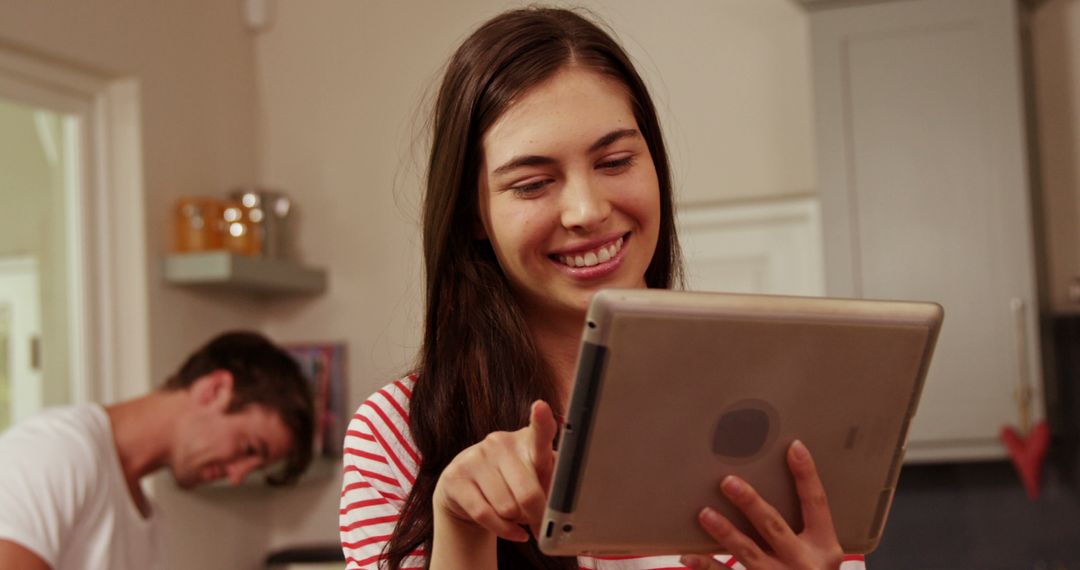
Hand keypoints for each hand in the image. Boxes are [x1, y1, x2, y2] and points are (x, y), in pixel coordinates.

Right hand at [433, 400, 557, 541]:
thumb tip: (558, 511)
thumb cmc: (514, 484)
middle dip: (538, 516)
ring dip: (518, 522)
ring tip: (518, 516)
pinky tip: (513, 531)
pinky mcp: (456, 477)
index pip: (539, 431)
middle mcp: (500, 442)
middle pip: (528, 493)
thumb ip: (552, 486)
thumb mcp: (536, 479)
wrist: (469, 492)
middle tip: (541, 524)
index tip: (541, 407)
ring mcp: (475, 457)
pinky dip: (504, 530)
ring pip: (507, 508)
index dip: (541, 420)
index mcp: (527, 440)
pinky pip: (485, 515)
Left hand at [680, 440, 843, 569]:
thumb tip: (762, 491)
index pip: (816, 503)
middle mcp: (804, 563)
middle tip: (728, 482)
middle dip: (750, 503)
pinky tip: (688, 555)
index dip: (806, 474)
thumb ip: (801, 529)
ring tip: (704, 513)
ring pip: (748, 552)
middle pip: (774, 526)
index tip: (793, 447)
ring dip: (725, 532)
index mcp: (825, 548)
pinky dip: (707, 566)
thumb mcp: (820, 556)